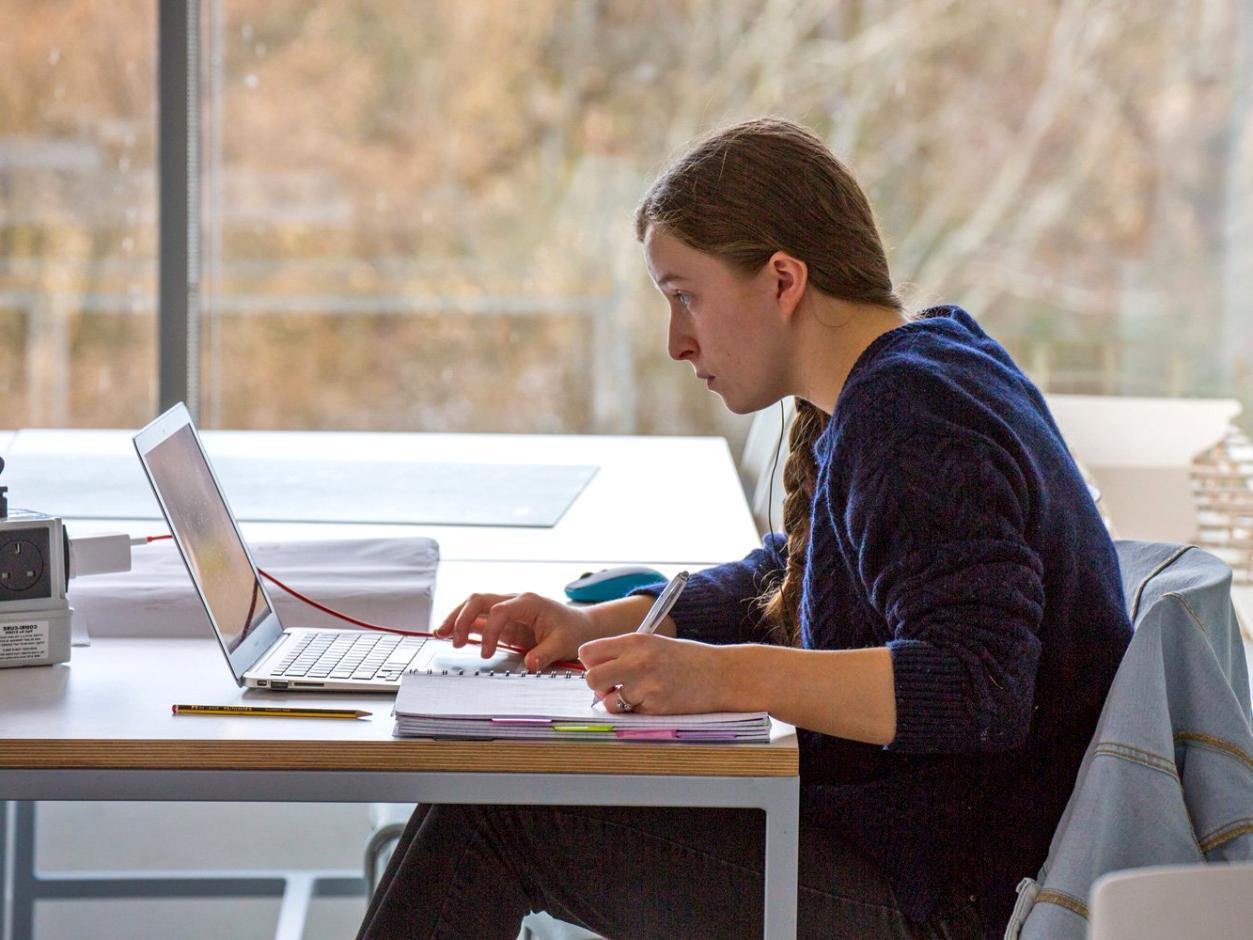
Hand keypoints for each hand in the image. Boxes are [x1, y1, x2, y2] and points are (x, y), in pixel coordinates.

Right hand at [434, 592, 601, 670]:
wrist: (580, 626)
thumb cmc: (573, 631)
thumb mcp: (563, 643)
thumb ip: (545, 654)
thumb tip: (528, 665)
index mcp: (529, 602)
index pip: (500, 610)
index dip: (490, 632)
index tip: (486, 654)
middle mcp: (514, 601)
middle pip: (480, 600)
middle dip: (463, 618)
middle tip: (455, 641)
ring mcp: (507, 610)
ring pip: (474, 606)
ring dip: (457, 618)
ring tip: (440, 634)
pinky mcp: (503, 621)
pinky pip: (479, 619)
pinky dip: (463, 625)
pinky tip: (448, 634)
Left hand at [579, 633, 731, 714]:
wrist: (721, 675)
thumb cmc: (687, 658)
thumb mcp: (653, 643)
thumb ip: (624, 652)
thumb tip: (594, 669)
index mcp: (636, 641)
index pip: (588, 652)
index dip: (591, 661)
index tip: (601, 665)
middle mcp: (638, 663)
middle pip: (591, 678)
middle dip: (597, 685)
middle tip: (612, 684)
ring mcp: (646, 687)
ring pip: (608, 701)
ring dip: (616, 701)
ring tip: (635, 694)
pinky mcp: (655, 708)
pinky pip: (630, 714)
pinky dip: (636, 710)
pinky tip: (653, 700)